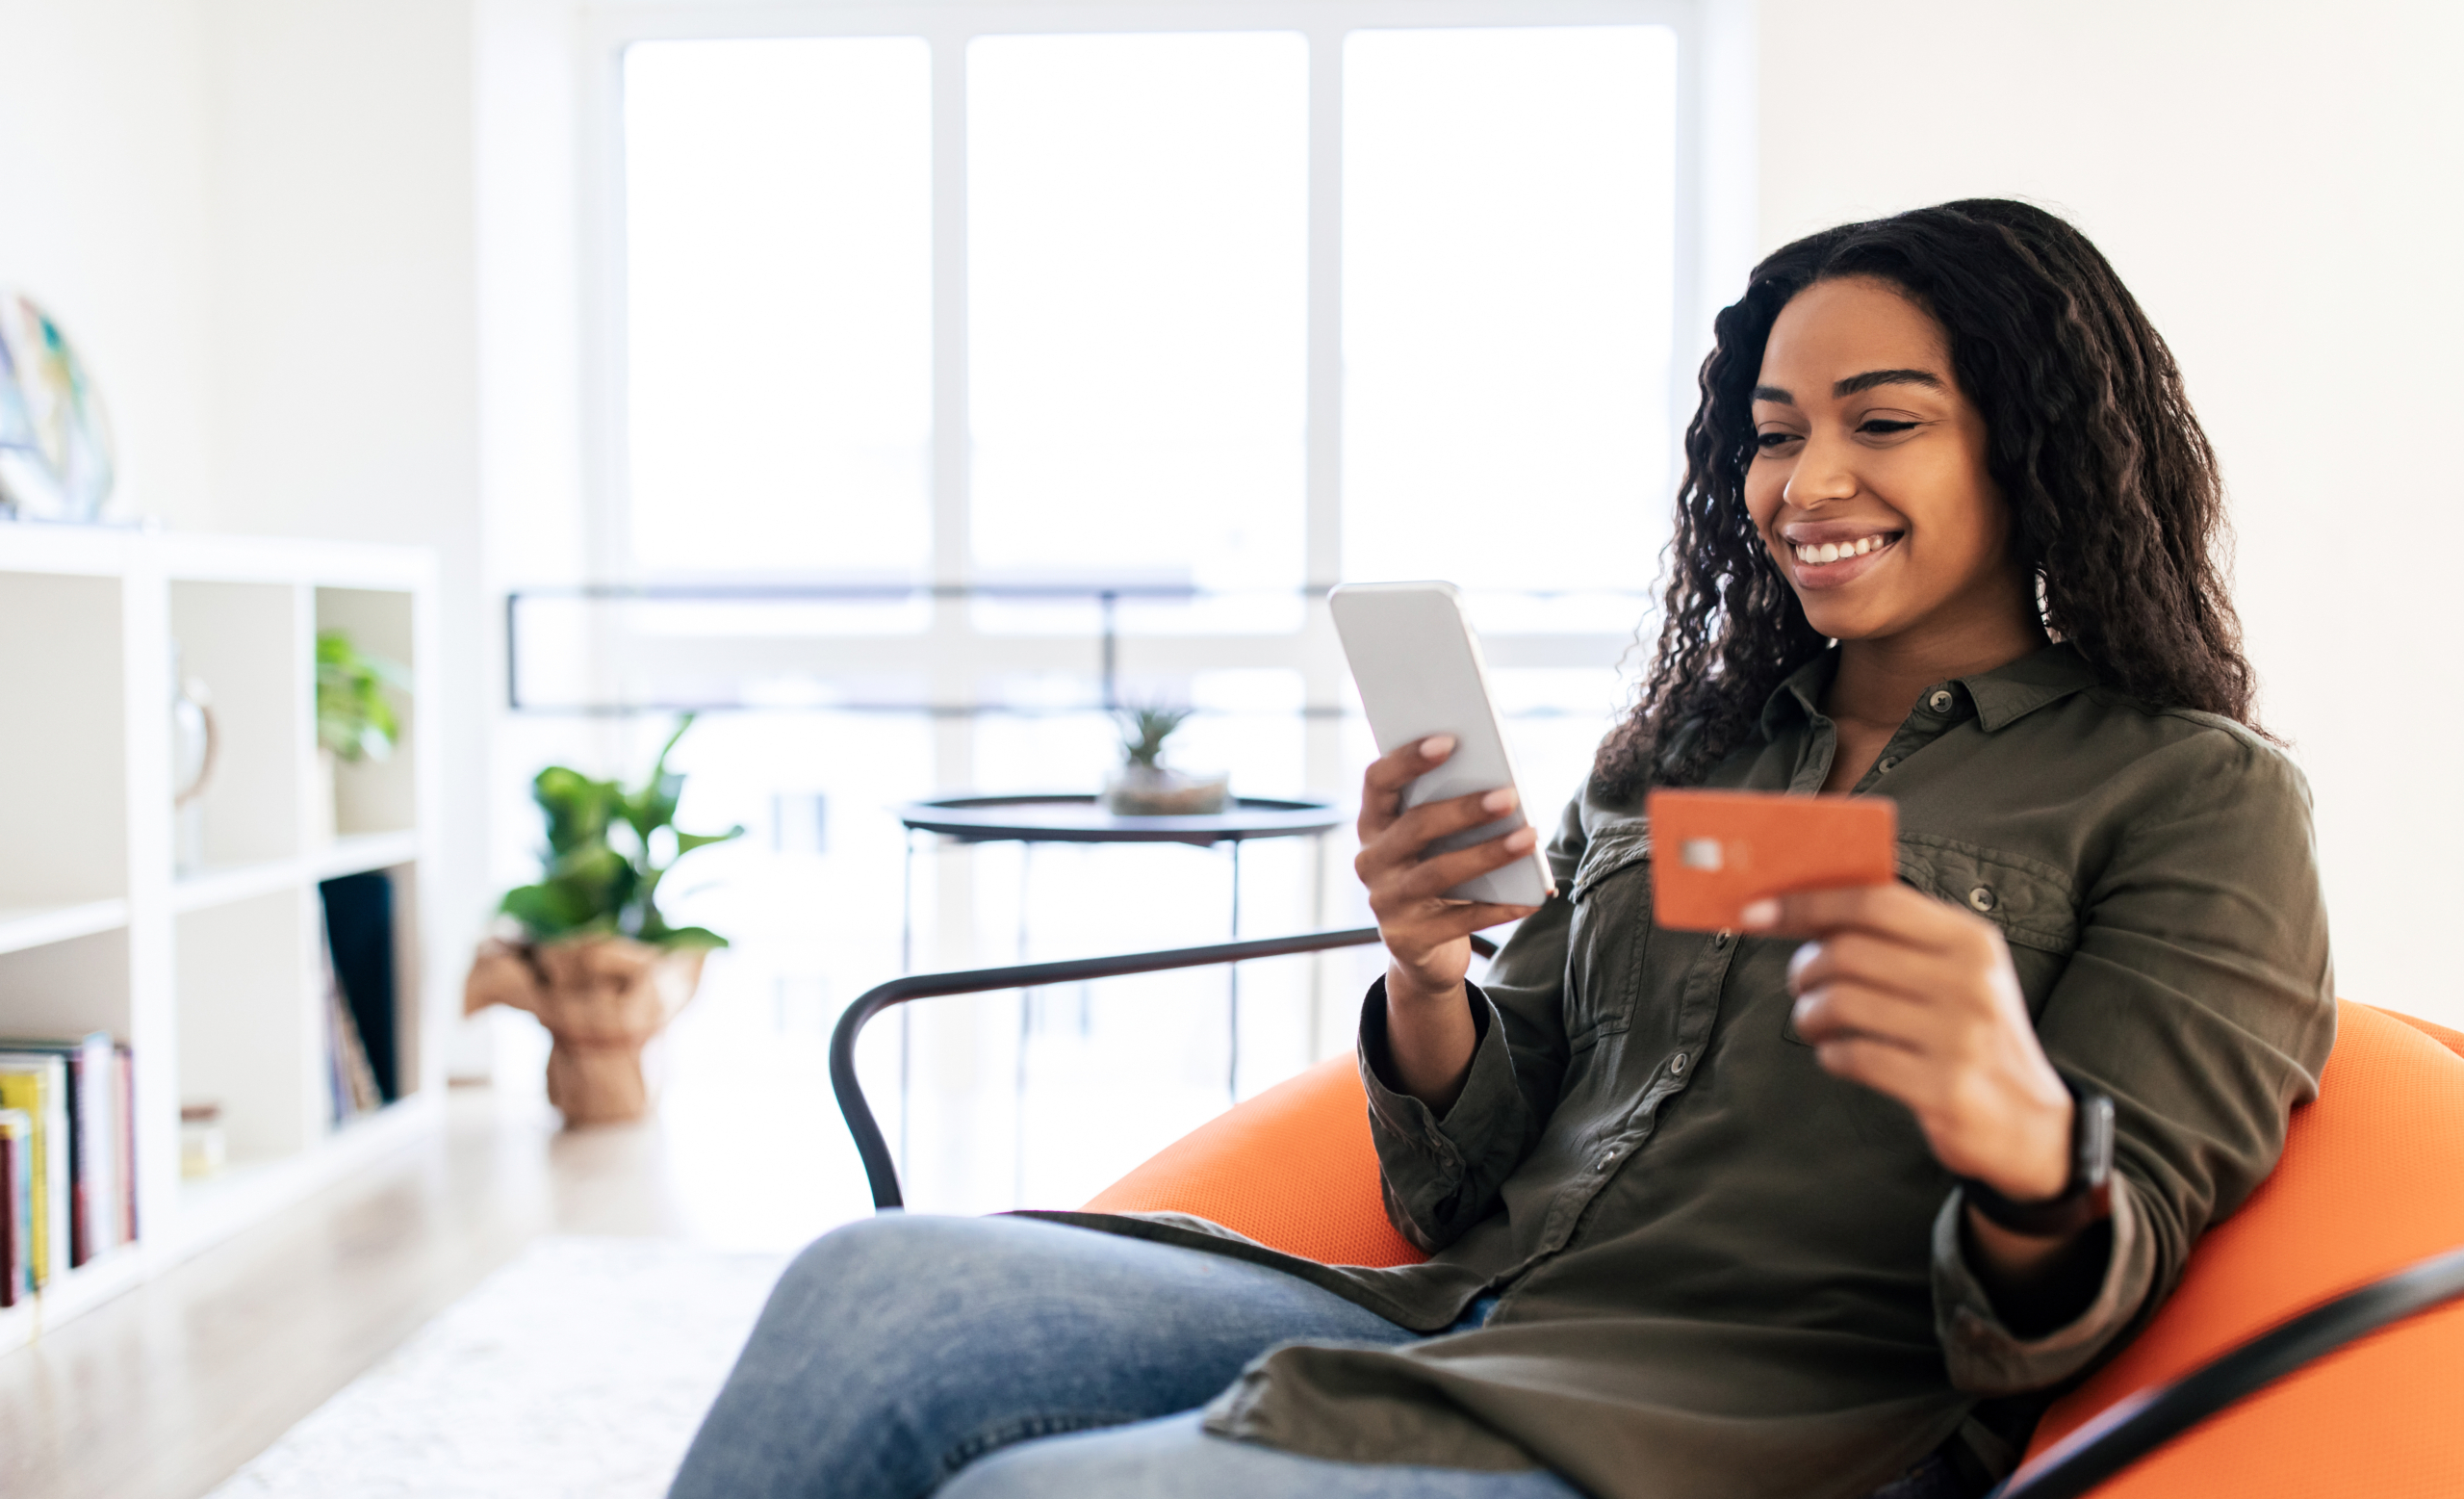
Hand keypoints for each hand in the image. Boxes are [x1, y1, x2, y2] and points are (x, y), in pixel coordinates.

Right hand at [1355, 736, 1541, 1107]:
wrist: (1422, 951)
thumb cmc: (1439, 872)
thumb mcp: (1435, 841)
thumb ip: (1450, 811)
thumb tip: (1503, 787)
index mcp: (1373, 823)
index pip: (1377, 782)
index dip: (1408, 759)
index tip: (1449, 740)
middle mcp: (1371, 861)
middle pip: (1414, 827)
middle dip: (1464, 809)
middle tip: (1510, 795)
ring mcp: (1386, 902)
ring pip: (1438, 873)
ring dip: (1487, 854)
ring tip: (1530, 837)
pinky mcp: (1408, 939)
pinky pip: (1460, 920)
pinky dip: (1499, 908)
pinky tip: (1532, 896)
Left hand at [1742, 885, 2072, 1204]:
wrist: (2031, 1123)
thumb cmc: (1971, 1036)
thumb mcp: (1957, 974)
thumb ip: (1896, 938)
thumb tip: (1806, 909)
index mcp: (1971, 940)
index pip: (1875, 901)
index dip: (1808, 903)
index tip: (1757, 911)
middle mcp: (1970, 981)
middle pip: (1848, 951)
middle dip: (1805, 968)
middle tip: (1801, 984)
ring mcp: (1960, 1036)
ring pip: (1842, 1003)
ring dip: (1810, 1014)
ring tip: (1816, 1022)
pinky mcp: (1943, 1088)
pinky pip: (1853, 1057)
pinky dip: (1830, 1054)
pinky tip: (1838, 1055)